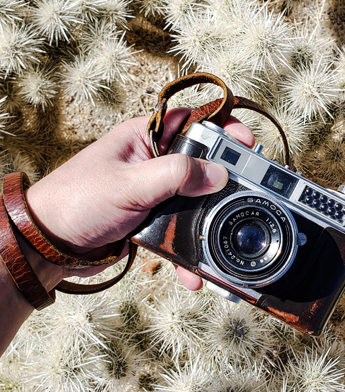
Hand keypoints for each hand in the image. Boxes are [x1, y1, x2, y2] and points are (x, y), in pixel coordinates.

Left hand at [27, 110, 253, 289]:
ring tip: (224, 241)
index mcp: (145, 138)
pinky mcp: (152, 219)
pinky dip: (189, 249)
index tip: (247, 144)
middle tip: (248, 195)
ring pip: (195, 201)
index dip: (223, 128)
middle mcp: (153, 161)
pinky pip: (180, 230)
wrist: (48, 245)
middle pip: (202, 164)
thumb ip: (175, 174)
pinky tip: (194, 271)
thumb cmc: (77, 201)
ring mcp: (154, 192)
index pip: (193, 121)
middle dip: (224, 182)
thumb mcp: (130, 184)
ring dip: (210, 222)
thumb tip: (218, 174)